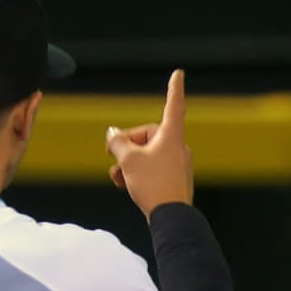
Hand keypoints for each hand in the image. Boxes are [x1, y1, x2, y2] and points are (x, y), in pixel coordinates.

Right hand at [105, 69, 193, 217]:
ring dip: (129, 164)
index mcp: (170, 136)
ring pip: (146, 155)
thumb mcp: (128, 160)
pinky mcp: (172, 179)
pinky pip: (151, 169)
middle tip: (113, 157)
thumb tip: (112, 134)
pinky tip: (126, 184)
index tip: (179, 74)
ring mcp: (176, 164)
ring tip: (118, 177)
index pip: (173, 105)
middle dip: (127, 147)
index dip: (174, 88)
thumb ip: (118, 143)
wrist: (171, 216)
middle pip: (147, 136)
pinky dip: (137, 173)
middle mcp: (176, 147)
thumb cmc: (154, 185)